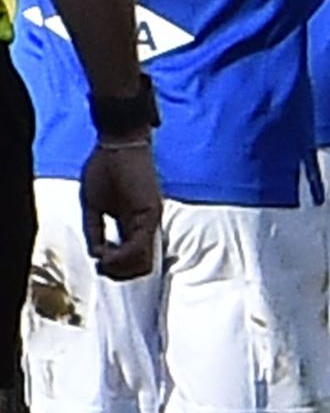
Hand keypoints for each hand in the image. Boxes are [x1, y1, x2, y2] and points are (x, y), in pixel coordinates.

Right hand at [80, 135, 160, 279]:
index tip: (99, 260)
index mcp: (133, 224)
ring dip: (120, 268)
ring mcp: (150, 220)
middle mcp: (145, 225)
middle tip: (102, 264)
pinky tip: (106, 253)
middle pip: (140, 268)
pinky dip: (122, 257)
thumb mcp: (93, 205)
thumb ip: (96, 231)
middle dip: (118, 274)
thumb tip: (97, 256)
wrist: (119, 141)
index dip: (115, 269)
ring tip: (105, 258)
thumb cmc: (104, 168)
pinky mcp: (150, 212)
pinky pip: (140, 246)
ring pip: (143, 262)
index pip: (133, 260)